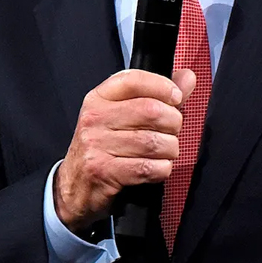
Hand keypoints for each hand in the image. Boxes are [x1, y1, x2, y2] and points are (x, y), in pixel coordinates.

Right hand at [55, 68, 196, 232]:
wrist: (74, 185)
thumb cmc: (103, 147)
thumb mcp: (123, 115)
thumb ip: (158, 95)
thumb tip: (187, 78)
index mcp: (99, 98)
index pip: (134, 79)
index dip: (162, 86)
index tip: (177, 97)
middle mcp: (95, 118)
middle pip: (151, 110)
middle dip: (173, 123)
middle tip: (173, 131)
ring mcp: (97, 145)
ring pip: (153, 141)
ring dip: (170, 149)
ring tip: (166, 152)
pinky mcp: (103, 171)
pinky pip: (147, 167)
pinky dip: (162, 169)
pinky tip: (158, 168)